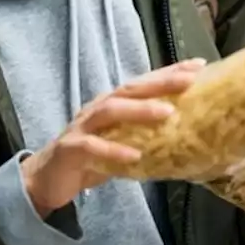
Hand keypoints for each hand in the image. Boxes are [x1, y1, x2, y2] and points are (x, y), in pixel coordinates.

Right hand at [20, 58, 205, 216]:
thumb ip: (144, 136)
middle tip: (189, 80)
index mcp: (110, 105)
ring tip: (168, 113)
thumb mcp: (120, 143)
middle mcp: (96, 110)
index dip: (168, 73)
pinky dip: (113, 151)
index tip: (198, 66)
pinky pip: (92, 148)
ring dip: (140, 111)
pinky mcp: (70, 150)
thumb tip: (186, 135)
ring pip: (110, 112)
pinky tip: (135, 156)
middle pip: (128, 90)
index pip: (142, 84)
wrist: (47, 179)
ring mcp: (81, 127)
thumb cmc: (89, 158)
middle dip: (159, 83)